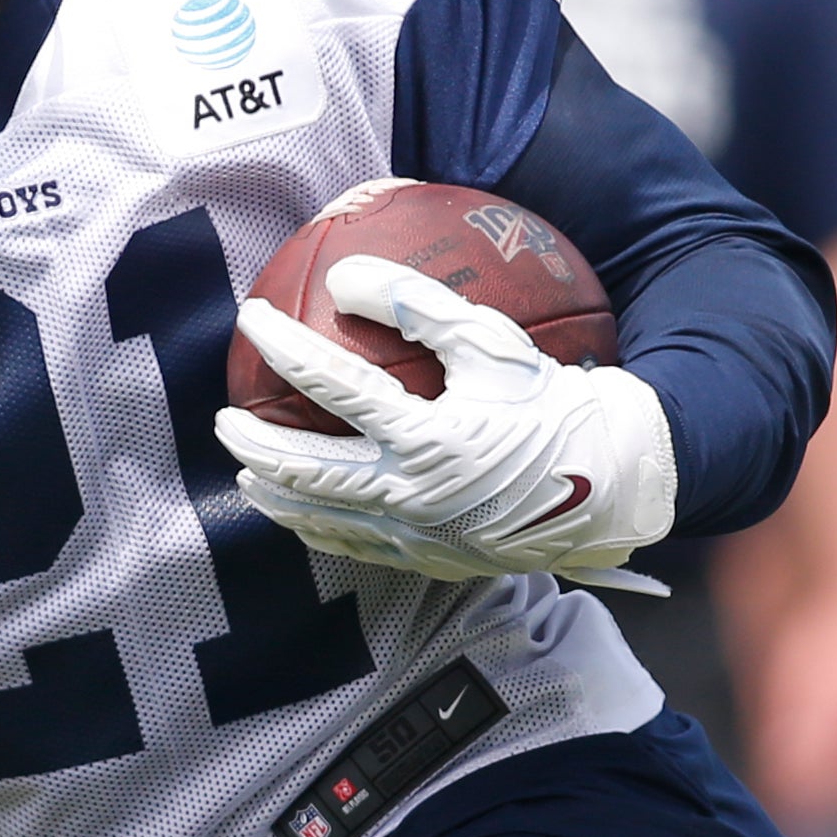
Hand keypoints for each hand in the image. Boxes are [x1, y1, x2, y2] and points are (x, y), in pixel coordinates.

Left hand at [214, 254, 676, 590]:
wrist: (611, 484)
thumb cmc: (551, 403)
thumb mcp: (491, 343)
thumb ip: (416, 305)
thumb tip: (343, 275)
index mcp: (429, 438)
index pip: (333, 386)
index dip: (285, 346)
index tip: (253, 318)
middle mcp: (414, 495)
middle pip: (306, 468)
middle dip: (254, 440)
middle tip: (224, 414)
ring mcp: (419, 536)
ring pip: (321, 517)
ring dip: (274, 492)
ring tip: (245, 470)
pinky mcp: (430, 561)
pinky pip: (355, 546)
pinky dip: (317, 526)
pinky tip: (301, 511)